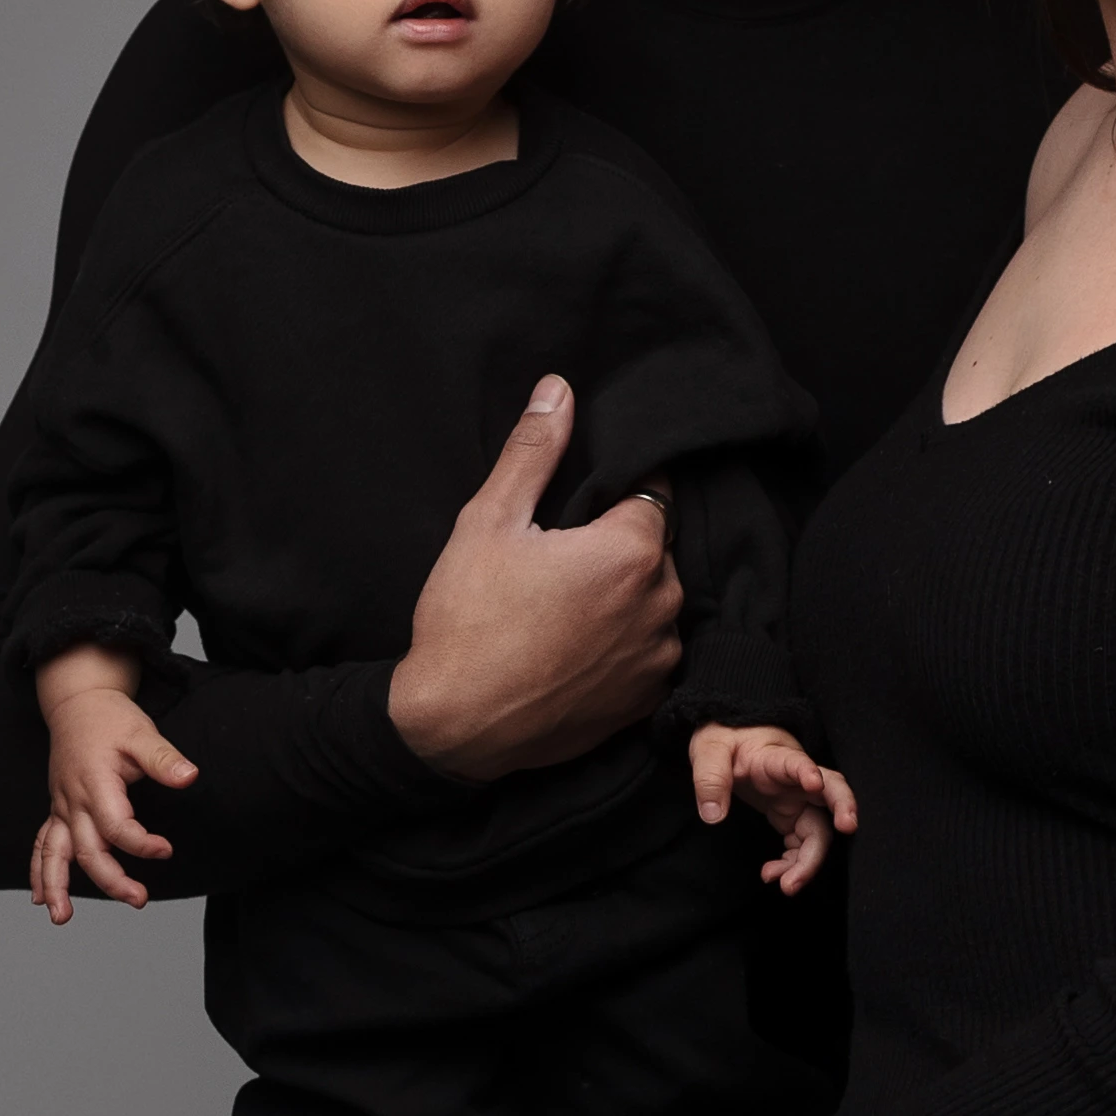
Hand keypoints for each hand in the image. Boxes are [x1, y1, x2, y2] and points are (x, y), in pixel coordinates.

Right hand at [29, 644, 198, 918]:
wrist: (77, 704)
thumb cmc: (110, 719)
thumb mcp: (142, 733)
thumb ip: (164, 759)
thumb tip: (190, 776)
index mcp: (95, 783)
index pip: (115, 826)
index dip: (141, 843)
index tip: (166, 849)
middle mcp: (72, 800)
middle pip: (87, 850)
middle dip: (110, 880)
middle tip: (139, 899)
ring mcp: (61, 807)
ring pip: (54, 853)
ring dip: (56, 885)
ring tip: (62, 918)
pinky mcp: (58, 810)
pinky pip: (43, 844)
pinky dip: (39, 871)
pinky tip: (41, 897)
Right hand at [386, 378, 684, 781]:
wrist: (454, 725)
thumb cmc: (467, 620)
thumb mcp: (489, 523)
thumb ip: (532, 453)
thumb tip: (558, 390)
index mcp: (631, 551)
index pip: (653, 491)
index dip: (618, 487)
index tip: (584, 501)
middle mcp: (661, 604)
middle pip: (655, 548)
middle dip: (618, 544)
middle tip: (560, 556)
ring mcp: (657, 658)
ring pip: (654, 602)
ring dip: (624, 595)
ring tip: (564, 605)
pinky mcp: (645, 701)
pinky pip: (647, 652)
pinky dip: (622, 642)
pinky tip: (574, 644)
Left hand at [688, 717, 859, 894]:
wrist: (731, 743)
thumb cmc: (725, 739)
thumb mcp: (708, 750)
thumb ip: (709, 779)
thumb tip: (713, 816)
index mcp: (775, 757)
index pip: (796, 762)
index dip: (807, 771)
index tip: (814, 783)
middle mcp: (796, 780)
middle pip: (831, 792)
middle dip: (843, 809)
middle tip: (848, 828)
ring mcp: (798, 800)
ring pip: (819, 829)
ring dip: (809, 859)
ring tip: (787, 886)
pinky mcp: (792, 817)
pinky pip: (803, 844)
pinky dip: (793, 863)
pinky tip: (772, 875)